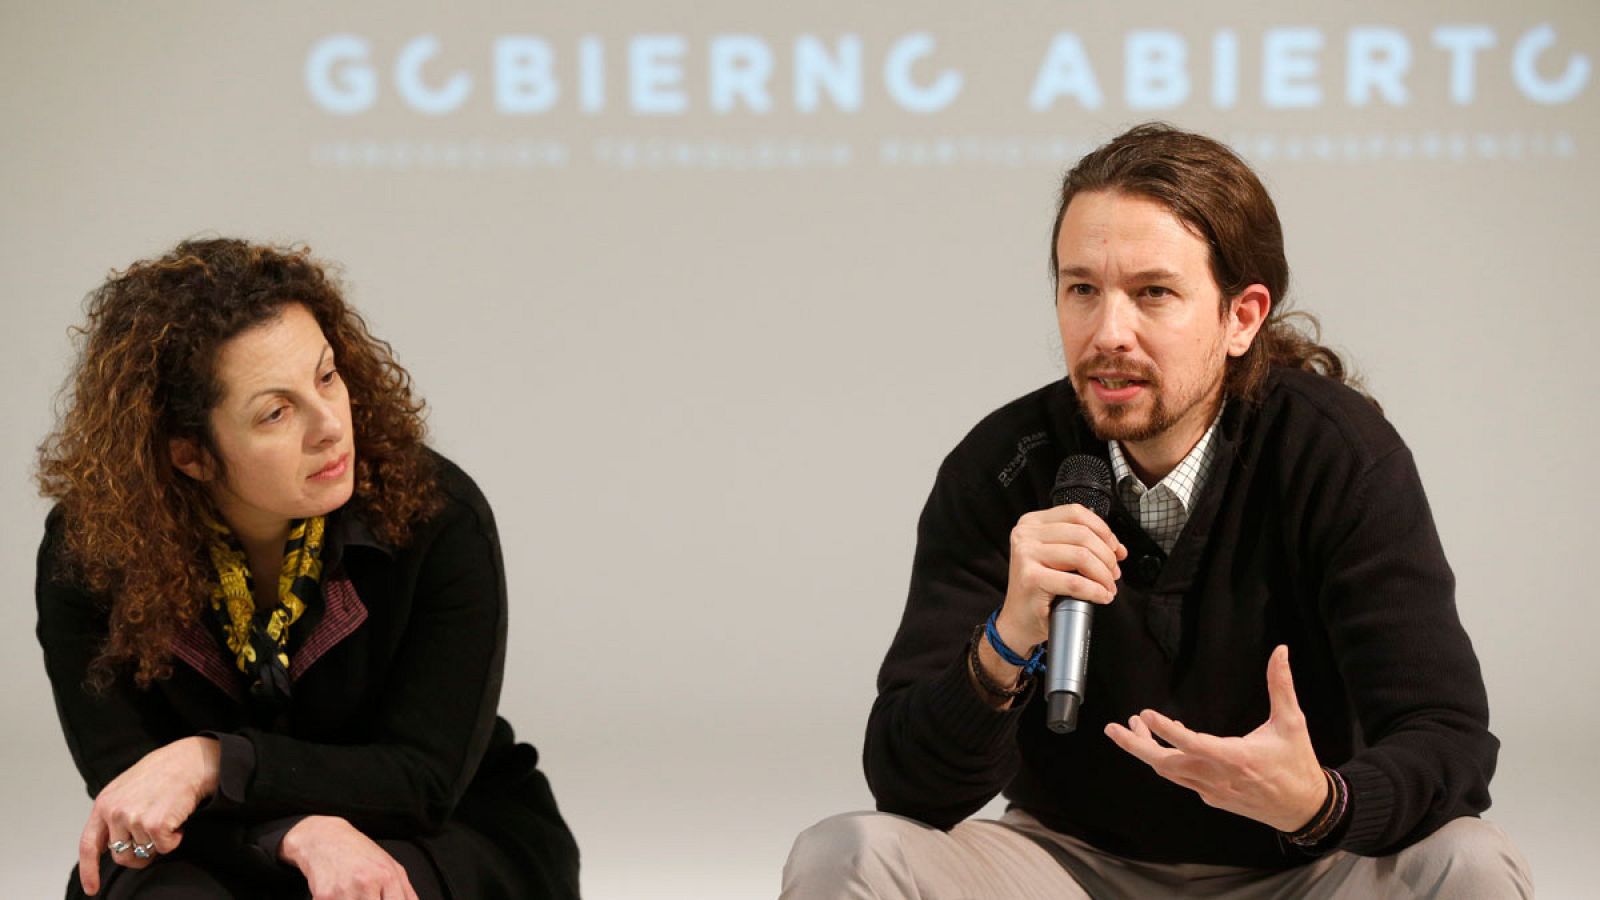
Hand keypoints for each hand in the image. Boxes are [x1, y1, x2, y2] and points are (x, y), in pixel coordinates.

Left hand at [78, 735, 219, 894]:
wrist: (192, 759)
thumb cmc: (166, 770)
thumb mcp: (129, 787)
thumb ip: (115, 812)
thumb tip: (111, 843)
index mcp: (104, 803)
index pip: (89, 844)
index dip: (89, 870)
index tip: (92, 888)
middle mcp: (114, 812)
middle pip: (121, 855)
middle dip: (139, 854)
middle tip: (155, 840)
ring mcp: (133, 818)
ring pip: (145, 852)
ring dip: (160, 840)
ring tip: (169, 815)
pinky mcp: (155, 825)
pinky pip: (164, 848)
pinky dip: (175, 838)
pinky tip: (178, 819)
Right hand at [281, 816, 419, 899]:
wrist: (324, 838)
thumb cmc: (359, 852)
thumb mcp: (390, 865)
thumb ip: (406, 892)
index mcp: (387, 876)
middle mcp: (366, 883)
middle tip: (367, 897)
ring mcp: (344, 891)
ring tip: (353, 895)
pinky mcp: (323, 896)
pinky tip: (340, 895)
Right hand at [996, 503, 1125, 650]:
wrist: (1019, 620)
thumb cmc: (1039, 590)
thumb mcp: (1057, 557)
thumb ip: (1081, 545)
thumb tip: (1117, 549)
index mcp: (1032, 523)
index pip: (1076, 513)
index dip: (1103, 530)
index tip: (1115, 550)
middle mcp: (1026, 535)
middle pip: (1082, 534)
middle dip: (1107, 557)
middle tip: (1113, 574)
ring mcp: (1026, 555)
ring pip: (1081, 556)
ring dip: (1103, 575)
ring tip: (1108, 587)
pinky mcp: (1030, 578)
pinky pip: (1075, 582)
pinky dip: (1095, 590)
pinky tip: (1101, 596)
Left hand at [1104, 645, 1327, 831]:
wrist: (1303, 808)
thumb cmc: (1297, 764)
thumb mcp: (1292, 722)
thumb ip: (1281, 685)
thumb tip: (1280, 651)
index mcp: (1236, 758)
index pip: (1193, 744)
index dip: (1167, 730)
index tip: (1146, 714)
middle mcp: (1218, 777)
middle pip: (1165, 764)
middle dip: (1136, 746)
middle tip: (1113, 728)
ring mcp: (1212, 790)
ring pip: (1169, 772)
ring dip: (1147, 750)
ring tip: (1132, 726)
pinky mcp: (1211, 797)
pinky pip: (1181, 778)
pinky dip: (1167, 760)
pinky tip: (1164, 741)